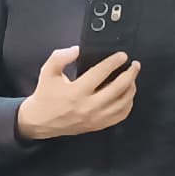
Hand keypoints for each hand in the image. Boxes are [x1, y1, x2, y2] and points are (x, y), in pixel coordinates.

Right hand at [15, 45, 139, 139]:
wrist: (40, 121)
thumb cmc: (45, 95)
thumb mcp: (48, 72)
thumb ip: (61, 57)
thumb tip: (78, 50)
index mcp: (76, 91)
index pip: (100, 73)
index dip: (114, 62)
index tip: (122, 55)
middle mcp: (89, 106)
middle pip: (118, 88)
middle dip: (130, 74)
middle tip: (135, 65)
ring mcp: (95, 118)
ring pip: (123, 103)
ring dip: (131, 88)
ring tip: (132, 78)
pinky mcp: (98, 125)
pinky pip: (120, 116)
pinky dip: (128, 104)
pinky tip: (127, 95)